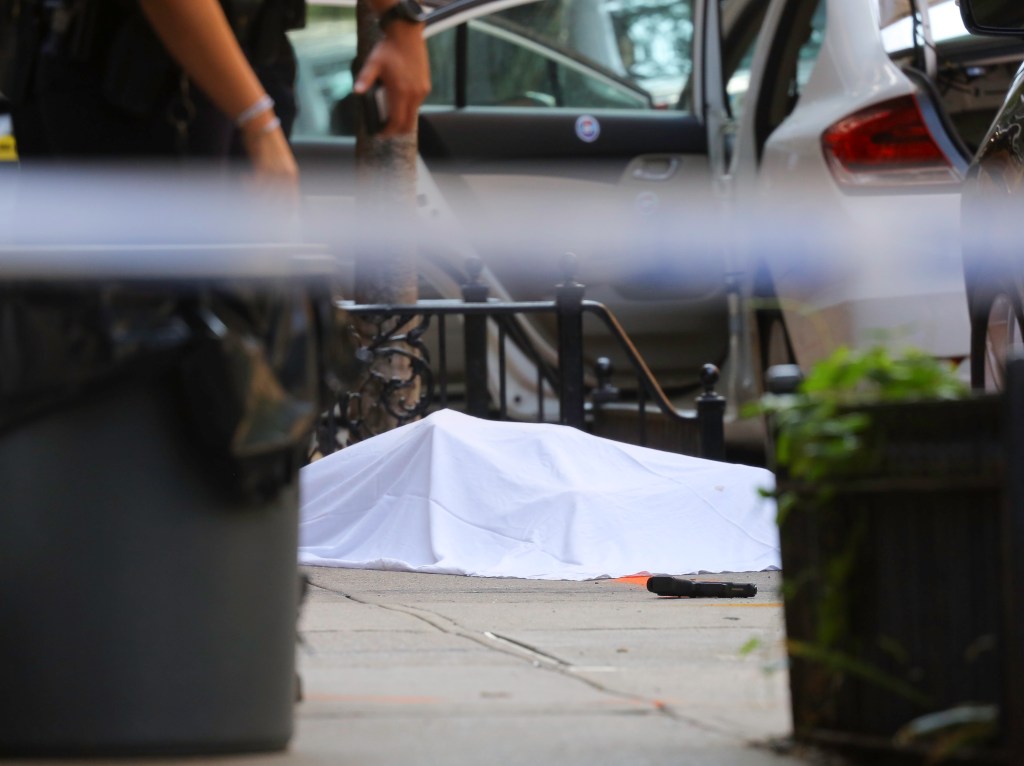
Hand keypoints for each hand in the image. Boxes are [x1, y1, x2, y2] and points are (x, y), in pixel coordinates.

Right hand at [241, 120, 299, 213]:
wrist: (261, 125)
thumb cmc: (266, 145)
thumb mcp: (277, 165)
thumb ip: (277, 181)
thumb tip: (272, 200)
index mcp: (292, 176)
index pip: (292, 201)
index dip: (285, 213)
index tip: (278, 222)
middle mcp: (287, 175)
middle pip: (277, 202)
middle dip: (263, 206)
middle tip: (252, 204)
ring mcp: (276, 171)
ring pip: (264, 195)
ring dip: (252, 193)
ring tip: (244, 183)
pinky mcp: (264, 166)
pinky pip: (255, 184)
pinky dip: (247, 184)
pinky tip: (243, 177)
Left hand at [353, 20, 430, 136]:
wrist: (407, 35)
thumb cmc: (389, 49)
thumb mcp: (373, 63)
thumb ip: (364, 79)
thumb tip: (356, 92)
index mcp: (400, 91)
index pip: (396, 121)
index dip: (388, 131)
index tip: (381, 133)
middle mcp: (414, 94)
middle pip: (408, 123)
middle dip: (397, 130)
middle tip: (386, 130)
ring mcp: (421, 91)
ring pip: (413, 114)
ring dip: (403, 118)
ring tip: (391, 116)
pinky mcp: (425, 86)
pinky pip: (417, 104)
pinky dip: (409, 108)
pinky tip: (399, 102)